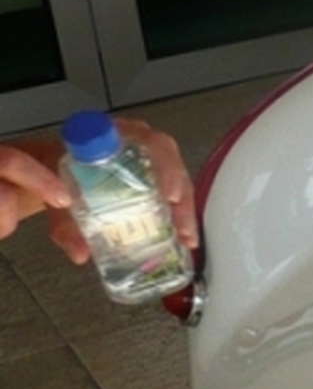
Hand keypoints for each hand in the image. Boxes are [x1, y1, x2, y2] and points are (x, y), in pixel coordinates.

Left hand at [4, 120, 194, 267]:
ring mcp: (147, 159)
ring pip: (176, 177)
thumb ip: (64, 223)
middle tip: (180, 223)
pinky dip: (179, 214)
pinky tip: (182, 236)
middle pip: (170, 162)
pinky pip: (173, 191)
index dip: (165, 167)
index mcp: (112, 136)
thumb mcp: (54, 194)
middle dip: (180, 196)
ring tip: (186, 236)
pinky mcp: (152, 177)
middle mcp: (136, 143)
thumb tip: (80, 252)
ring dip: (183, 209)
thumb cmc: (55, 172)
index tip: (168, 194)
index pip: (149, 142)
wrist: (50, 169)